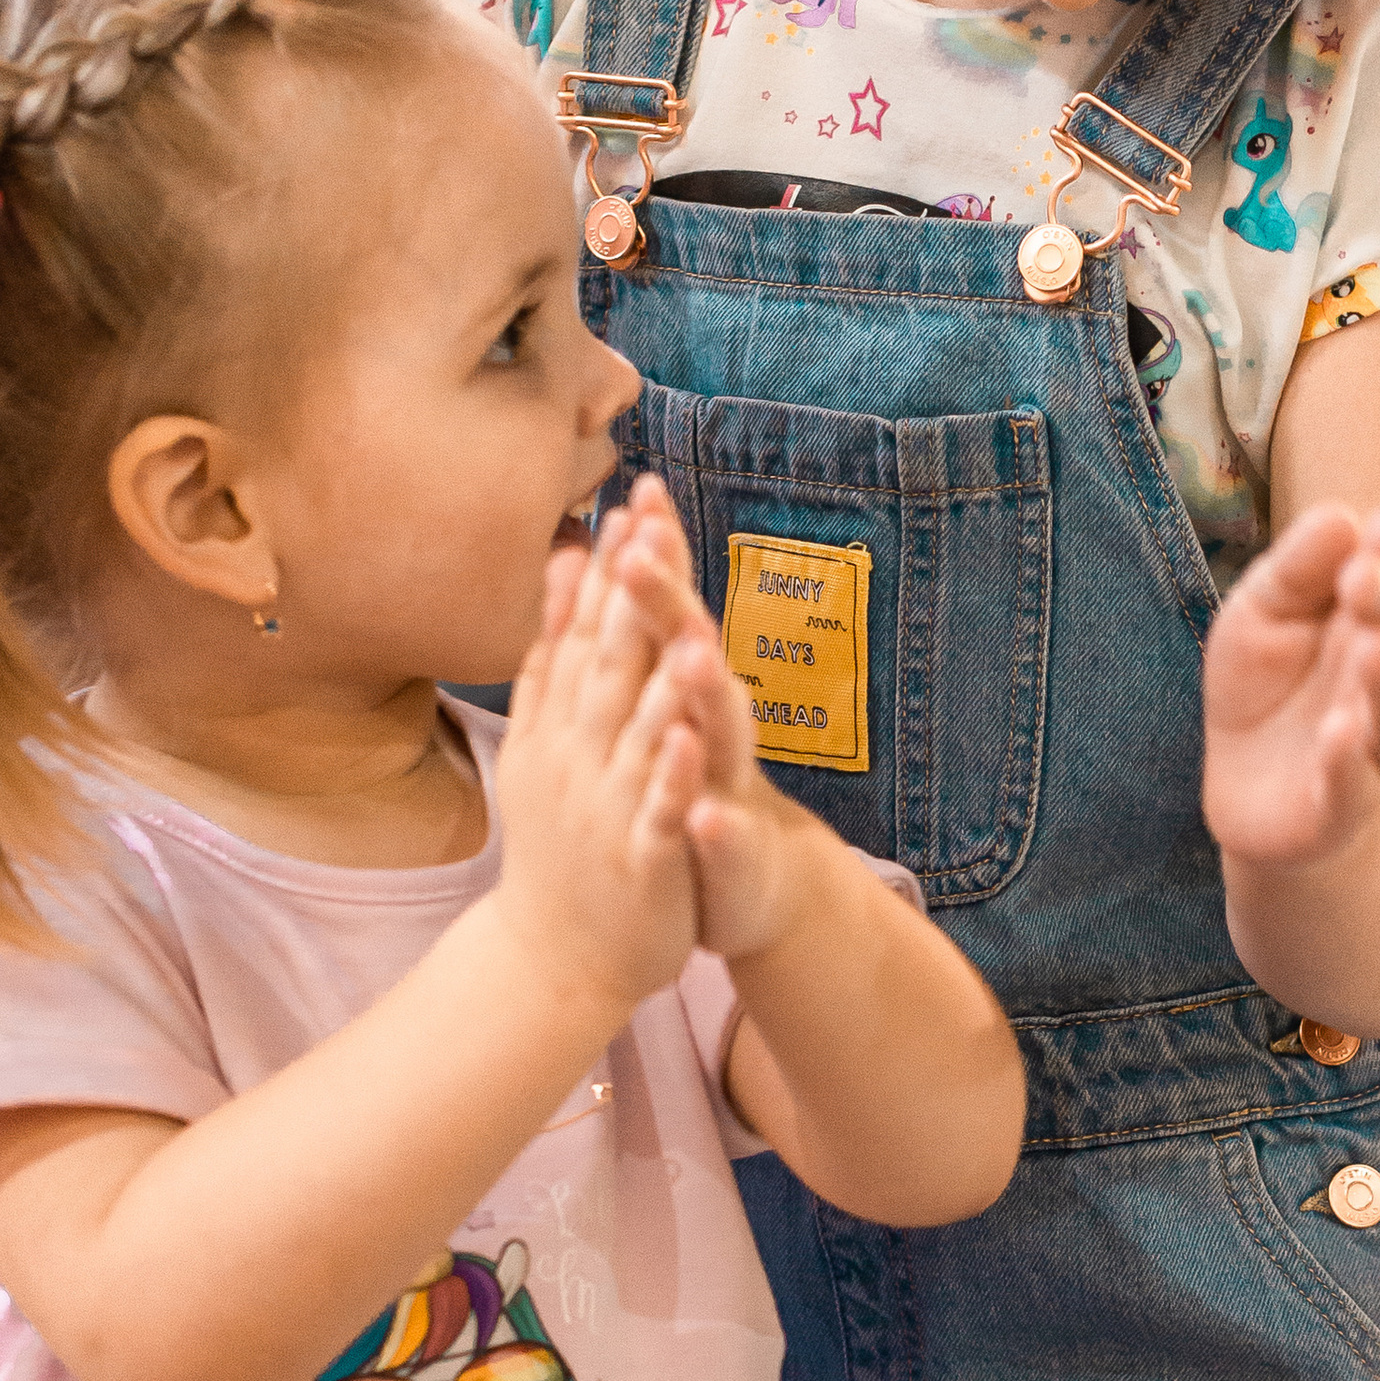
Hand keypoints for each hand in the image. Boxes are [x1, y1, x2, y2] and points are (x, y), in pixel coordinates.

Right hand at [494, 496, 706, 1018]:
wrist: (554, 955)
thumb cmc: (558, 838)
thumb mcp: (542, 739)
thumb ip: (554, 653)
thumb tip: (565, 561)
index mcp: (562, 723)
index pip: (587, 634)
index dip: (610, 573)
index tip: (628, 505)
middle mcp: (579, 755)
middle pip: (608, 667)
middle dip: (629, 600)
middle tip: (647, 529)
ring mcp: (608, 806)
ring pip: (636, 733)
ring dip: (657, 678)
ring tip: (681, 619)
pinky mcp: (639, 859)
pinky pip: (658, 810)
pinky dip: (671, 774)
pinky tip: (688, 736)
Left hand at [584, 477, 804, 960]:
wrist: (761, 890)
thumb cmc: (699, 787)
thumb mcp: (668, 707)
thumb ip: (650, 633)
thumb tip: (618, 552)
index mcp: (690, 691)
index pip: (669, 608)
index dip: (656, 552)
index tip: (636, 489)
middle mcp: (717, 726)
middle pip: (694, 651)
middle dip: (669, 600)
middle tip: (642, 546)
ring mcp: (732, 786)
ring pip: (722, 735)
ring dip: (708, 695)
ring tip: (692, 656)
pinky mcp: (737, 854)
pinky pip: (727, 837)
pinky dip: (718, 824)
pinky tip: (706, 812)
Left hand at [1204, 502, 1379, 873]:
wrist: (1258, 801)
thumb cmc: (1267, 690)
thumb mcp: (1262, 615)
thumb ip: (1297, 570)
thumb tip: (1344, 516)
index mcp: (1379, 625)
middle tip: (1365, 575)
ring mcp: (1376, 750)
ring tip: (1372, 648)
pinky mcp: (1342, 809)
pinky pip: (1355, 786)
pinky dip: (1349, 761)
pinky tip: (1341, 732)